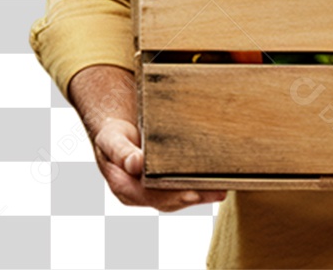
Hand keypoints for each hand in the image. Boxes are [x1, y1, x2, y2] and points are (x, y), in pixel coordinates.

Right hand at [93, 116, 227, 212]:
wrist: (114, 132)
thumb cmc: (113, 135)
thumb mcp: (111, 139)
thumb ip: (121, 152)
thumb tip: (135, 164)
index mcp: (123, 185)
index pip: (150, 195)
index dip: (172, 195)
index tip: (192, 194)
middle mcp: (137, 192)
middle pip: (167, 200)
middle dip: (193, 197)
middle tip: (217, 192)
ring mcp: (148, 189)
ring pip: (175, 197)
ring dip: (198, 195)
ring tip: (221, 190)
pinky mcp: (159, 182)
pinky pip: (178, 188)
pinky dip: (195, 186)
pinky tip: (213, 183)